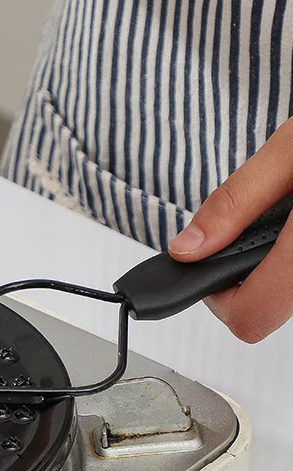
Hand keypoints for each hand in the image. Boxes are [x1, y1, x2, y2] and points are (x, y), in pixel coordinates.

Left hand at [169, 118, 292, 342]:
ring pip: (289, 294)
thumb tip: (187, 249)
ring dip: (276, 263)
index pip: (249, 319)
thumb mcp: (290, 151)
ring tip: (291, 212)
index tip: (209, 261)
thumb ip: (235, 203)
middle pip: (269, 309)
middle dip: (247, 271)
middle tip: (257, 222)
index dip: (216, 295)